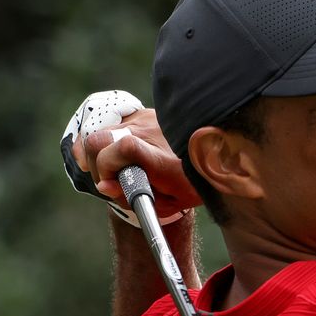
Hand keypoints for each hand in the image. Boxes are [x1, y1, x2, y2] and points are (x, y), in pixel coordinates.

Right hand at [60, 91, 200, 223]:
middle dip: (96, 164)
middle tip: (110, 180)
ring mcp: (144, 119)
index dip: (107, 167)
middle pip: (99, 140)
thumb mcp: (169, 203)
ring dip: (99, 152)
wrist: (219, 154)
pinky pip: (111, 123)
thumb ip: (134, 197)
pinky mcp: (142, 112)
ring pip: (100, 131)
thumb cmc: (193, 183)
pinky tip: (115, 154)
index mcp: (162, 160)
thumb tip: (104, 186)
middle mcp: (151, 133)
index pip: (125, 148)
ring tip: (113, 168)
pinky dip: (106, 140)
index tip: (110, 184)